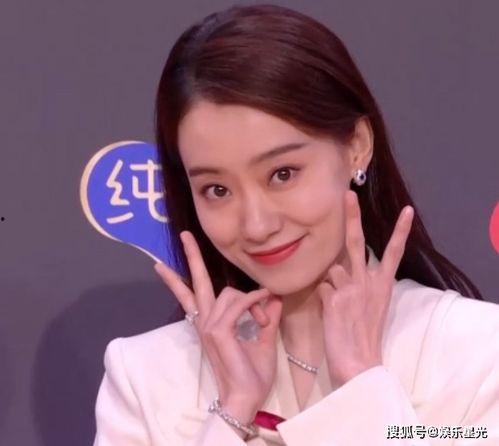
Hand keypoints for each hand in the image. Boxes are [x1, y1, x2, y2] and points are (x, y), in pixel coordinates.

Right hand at [153, 230, 282, 421]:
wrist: (246, 396)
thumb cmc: (251, 372)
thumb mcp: (263, 338)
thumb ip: (267, 316)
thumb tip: (274, 296)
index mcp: (210, 323)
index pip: (191, 295)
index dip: (176, 279)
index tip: (161, 266)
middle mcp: (205, 321)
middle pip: (196, 282)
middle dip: (191, 256)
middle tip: (184, 235)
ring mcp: (209, 326)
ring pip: (228, 293)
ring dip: (251, 300)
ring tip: (262, 318)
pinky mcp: (217, 331)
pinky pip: (237, 303)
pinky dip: (253, 302)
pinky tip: (262, 311)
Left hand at [317, 190, 413, 386]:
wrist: (358, 362)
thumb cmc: (363, 336)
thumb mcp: (369, 307)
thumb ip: (356, 284)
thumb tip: (337, 271)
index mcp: (382, 285)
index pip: (393, 254)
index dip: (400, 232)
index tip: (407, 211)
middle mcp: (368, 283)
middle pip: (357, 243)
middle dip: (352, 217)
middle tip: (348, 194)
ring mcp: (351, 289)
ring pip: (331, 269)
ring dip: (330, 282)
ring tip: (338, 306)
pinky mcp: (334, 298)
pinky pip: (321, 287)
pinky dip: (322, 297)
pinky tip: (330, 313)